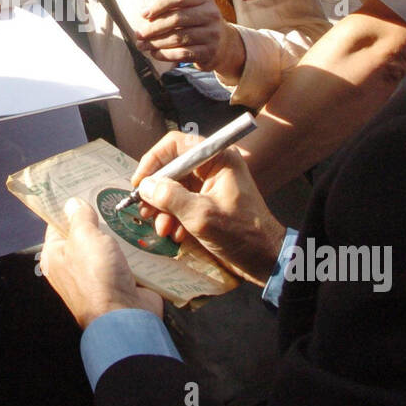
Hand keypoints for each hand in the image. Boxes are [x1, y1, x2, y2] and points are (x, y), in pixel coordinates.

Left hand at [40, 198, 162, 328]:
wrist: (126, 317)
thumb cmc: (97, 277)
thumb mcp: (84, 237)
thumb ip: (79, 217)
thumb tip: (72, 203)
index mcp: (57, 256)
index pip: (58, 223)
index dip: (69, 205)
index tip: (83, 185)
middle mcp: (75, 266)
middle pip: (87, 232)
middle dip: (101, 215)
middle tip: (113, 194)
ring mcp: (100, 274)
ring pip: (111, 244)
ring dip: (122, 230)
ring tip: (134, 208)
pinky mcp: (122, 280)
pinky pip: (128, 258)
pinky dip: (137, 246)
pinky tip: (147, 229)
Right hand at [130, 132, 287, 286]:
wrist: (266, 260)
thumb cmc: (240, 234)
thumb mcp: (201, 216)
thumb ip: (170, 197)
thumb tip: (145, 186)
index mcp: (218, 158)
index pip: (176, 145)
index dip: (153, 161)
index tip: (139, 183)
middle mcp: (214, 166)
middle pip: (173, 167)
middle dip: (156, 191)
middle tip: (144, 210)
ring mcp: (212, 185)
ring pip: (175, 188)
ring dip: (163, 208)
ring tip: (159, 228)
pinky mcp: (210, 203)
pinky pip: (183, 203)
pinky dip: (174, 217)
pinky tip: (174, 234)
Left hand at [135, 0, 244, 82]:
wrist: (223, 43)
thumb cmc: (196, 22)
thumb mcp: (188, 8)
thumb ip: (168, 8)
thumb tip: (143, 14)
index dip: (159, 5)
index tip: (143, 14)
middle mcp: (211, 14)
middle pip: (176, 19)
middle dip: (154, 27)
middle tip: (139, 34)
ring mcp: (212, 34)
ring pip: (178, 38)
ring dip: (156, 43)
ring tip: (143, 45)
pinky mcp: (210, 52)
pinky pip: (183, 54)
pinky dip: (165, 54)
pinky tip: (155, 53)